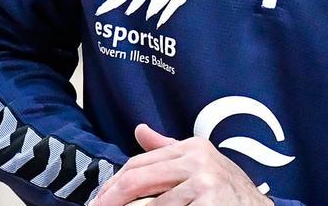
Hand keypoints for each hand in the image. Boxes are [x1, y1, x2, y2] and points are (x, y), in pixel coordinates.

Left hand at [93, 124, 269, 205]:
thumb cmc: (228, 193)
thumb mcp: (201, 165)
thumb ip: (169, 149)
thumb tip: (139, 130)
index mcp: (191, 147)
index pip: (137, 164)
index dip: (112, 185)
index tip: (98, 201)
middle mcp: (197, 158)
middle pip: (136, 180)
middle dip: (110, 200)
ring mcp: (204, 180)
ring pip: (148, 205)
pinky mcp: (208, 200)